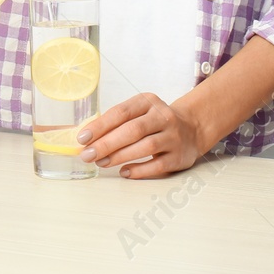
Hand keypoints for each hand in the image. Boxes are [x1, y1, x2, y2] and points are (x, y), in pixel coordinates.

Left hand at [75, 93, 205, 179]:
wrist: (191, 128)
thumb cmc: (155, 121)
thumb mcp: (139, 112)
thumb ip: (116, 122)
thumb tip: (85, 137)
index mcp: (148, 102)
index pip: (121, 112)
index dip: (100, 125)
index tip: (82, 138)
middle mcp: (163, 117)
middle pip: (132, 130)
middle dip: (106, 143)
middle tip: (87, 154)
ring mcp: (173, 136)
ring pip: (145, 147)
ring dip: (120, 156)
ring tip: (101, 162)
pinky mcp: (179, 156)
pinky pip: (157, 165)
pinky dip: (139, 170)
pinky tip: (124, 172)